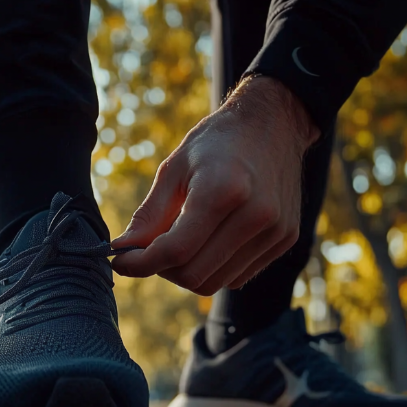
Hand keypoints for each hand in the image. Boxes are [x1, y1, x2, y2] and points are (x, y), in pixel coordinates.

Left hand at [111, 75, 319, 294]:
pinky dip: (213, 268)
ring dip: (187, 272)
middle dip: (162, 270)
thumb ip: (149, 215)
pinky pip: (237, 276)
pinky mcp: (286, 240)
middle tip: (150, 250)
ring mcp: (276, 231)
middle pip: (194, 275)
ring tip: (180, 241)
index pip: (175, 251)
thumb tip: (122, 250)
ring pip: (216, 283)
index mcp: (223, 191)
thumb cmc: (216, 143)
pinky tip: (208, 241)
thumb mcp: (174, 169)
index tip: (120, 261)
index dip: (140, 264)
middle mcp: (256, 215)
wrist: (273, 124)